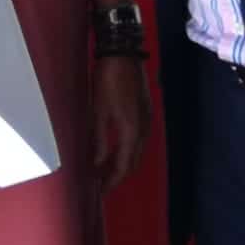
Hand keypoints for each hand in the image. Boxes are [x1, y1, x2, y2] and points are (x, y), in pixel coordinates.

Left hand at [90, 56, 150, 190]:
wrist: (122, 52)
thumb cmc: (107, 81)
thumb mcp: (98, 111)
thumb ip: (99, 140)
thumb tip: (97, 164)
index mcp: (132, 132)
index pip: (124, 166)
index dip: (112, 181)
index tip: (100, 191)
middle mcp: (144, 129)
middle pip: (133, 161)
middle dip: (118, 174)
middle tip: (101, 182)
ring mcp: (147, 119)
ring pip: (137, 150)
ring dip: (123, 161)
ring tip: (105, 167)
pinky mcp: (145, 110)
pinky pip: (139, 138)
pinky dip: (127, 148)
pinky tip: (115, 147)